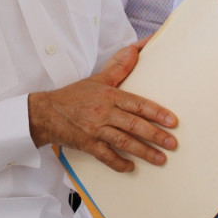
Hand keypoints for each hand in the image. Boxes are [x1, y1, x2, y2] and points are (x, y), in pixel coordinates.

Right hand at [27, 43, 177, 172]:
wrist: (45, 112)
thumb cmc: (73, 96)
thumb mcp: (97, 79)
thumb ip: (119, 67)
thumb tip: (135, 50)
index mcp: (109, 96)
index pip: (137, 104)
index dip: (156, 112)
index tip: (172, 121)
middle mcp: (104, 113)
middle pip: (134, 125)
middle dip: (155, 135)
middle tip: (172, 143)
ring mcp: (95, 130)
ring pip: (123, 142)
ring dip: (144, 152)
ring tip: (160, 159)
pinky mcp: (87, 144)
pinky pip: (106, 156)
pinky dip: (119, 163)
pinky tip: (131, 167)